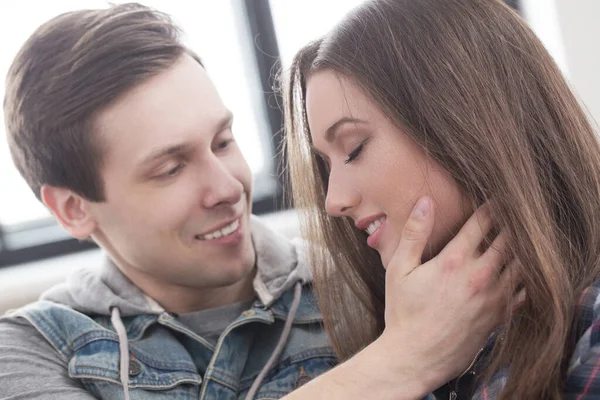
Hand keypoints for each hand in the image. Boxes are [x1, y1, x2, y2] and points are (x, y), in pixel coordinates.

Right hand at [376, 196, 521, 393]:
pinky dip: (527, 276)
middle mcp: (480, 275)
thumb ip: (414, 233)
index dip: (492, 205)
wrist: (415, 357)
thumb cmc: (403, 312)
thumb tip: (425, 201)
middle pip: (509, 238)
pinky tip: (520, 269)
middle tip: (514, 210)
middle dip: (512, 222)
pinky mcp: (500, 315)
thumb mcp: (399, 269)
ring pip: (522, 262)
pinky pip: (525, 290)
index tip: (497, 196)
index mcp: (454, 260)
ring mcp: (494, 297)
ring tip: (521, 236)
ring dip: (522, 247)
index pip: (483, 222)